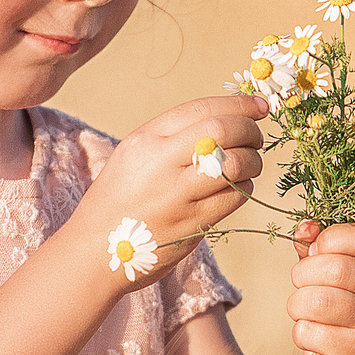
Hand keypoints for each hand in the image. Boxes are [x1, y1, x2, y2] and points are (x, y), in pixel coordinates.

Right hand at [76, 93, 269, 288]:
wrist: (95, 250)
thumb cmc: (118, 200)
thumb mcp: (133, 155)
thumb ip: (172, 137)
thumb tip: (226, 119)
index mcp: (146, 139)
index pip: (202, 108)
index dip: (239, 104)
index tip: (260, 107)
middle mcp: (161, 162)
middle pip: (223, 130)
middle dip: (250, 130)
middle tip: (256, 137)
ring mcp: (177, 194)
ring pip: (235, 163)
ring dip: (252, 161)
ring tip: (247, 164)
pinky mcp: (193, 223)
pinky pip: (234, 197)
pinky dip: (244, 188)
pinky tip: (236, 188)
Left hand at [288, 221, 354, 354]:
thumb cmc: (336, 316)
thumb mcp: (330, 276)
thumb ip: (317, 247)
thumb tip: (304, 228)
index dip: (332, 239)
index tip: (317, 252)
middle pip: (336, 268)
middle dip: (303, 275)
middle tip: (302, 287)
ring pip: (319, 300)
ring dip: (297, 306)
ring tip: (305, 314)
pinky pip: (312, 331)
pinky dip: (301, 335)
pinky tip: (316, 340)